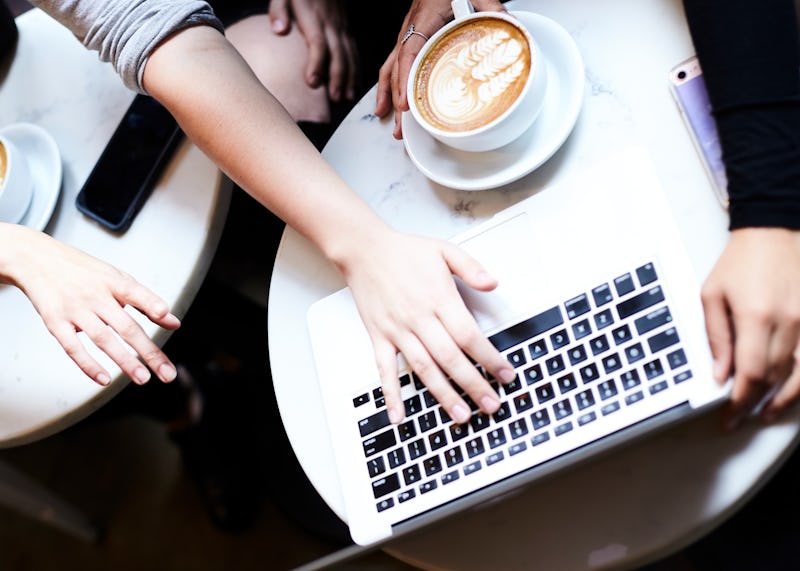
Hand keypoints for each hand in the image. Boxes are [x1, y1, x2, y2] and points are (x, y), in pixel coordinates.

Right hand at [0, 224, 179, 386]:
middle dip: (148, 352)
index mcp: (112, 282)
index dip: (150, 302)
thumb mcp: (117, 278)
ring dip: (124, 361)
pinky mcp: (55, 322)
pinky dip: (88, 364)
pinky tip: (104, 379)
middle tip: (166, 373)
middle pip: (125, 326)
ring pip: (103, 339)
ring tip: (142, 378)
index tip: (164, 313)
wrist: (36, 259)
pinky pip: (72, 347)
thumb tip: (174, 322)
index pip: (134, 291)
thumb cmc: (82, 271)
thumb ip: (145, 301)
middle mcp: (95, 295)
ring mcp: (74, 310)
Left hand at [268, 0, 357, 101]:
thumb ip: (279, 10)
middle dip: (337, 78)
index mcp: (314, 18)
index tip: (312, 83)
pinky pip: (354, 52)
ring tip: (347, 98)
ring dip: (350, 78)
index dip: (316, 64)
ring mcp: (341, 28)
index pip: (317, 44)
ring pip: (349, 55)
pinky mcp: (346, 30)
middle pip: (337, 54)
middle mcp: (331, 25)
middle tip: (334, 98)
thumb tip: (279, 30)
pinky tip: (354, 85)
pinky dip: (356, 70)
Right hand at [338, 229, 516, 424]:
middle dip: (473, 385)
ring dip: (443, 395)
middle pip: (451, 358)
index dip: (490, 358)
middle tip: (491, 404)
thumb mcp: (444, 250)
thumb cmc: (404, 251)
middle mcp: (419, 318)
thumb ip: (471, 268)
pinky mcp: (379, 337)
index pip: (469, 336)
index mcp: (439, 298)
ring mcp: (398, 330)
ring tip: (461, 415)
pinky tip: (398, 416)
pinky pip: (384, 370)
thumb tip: (494, 283)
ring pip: (424, 368)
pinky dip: (391, 394)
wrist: (364, 250)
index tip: (505, 374)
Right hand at [374, 0, 505, 138]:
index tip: (405, 104)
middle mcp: (410, 30)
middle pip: (397, 71)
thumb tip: (512, 28)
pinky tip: (389, 100)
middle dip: (397, 102)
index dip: (404, 82)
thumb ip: (493, 9)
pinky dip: (389, 84)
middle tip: (402, 128)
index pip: (408, 55)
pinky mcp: (410, 39)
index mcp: (423, 21)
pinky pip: (393, 64)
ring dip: (387, 96)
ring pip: (390, 69)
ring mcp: (407, 36)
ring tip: (388, 120)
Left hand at [701, 228, 799, 428]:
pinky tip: (787, 392)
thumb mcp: (712, 295)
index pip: (751, 373)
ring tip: (762, 414)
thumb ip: (716, 337)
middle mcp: (787, 323)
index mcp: (755, 316)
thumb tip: (719, 374)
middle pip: (774, 378)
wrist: (774, 234)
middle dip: (754, 403)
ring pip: (796, 375)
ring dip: (780, 399)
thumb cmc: (740, 261)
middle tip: (737, 417)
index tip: (729, 416)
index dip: (740, 401)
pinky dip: (799, 382)